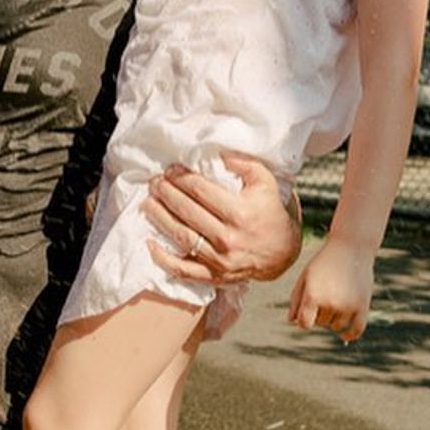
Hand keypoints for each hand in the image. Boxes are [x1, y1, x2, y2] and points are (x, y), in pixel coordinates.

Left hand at [145, 152, 303, 285]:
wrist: (281, 253)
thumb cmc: (269, 213)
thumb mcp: (265, 182)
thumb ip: (244, 163)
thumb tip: (218, 154)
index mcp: (240, 213)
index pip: (201, 191)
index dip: (181, 178)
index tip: (170, 170)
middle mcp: (228, 237)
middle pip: (187, 211)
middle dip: (166, 194)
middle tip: (155, 183)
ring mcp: (220, 259)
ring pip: (181, 236)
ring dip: (160, 218)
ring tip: (148, 203)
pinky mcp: (214, 276)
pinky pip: (184, 270)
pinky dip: (164, 259)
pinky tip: (150, 244)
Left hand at [287, 237, 373, 341]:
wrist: (351, 248)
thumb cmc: (324, 262)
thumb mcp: (305, 277)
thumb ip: (296, 299)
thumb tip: (292, 322)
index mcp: (313, 296)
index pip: (304, 323)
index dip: (304, 320)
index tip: (306, 313)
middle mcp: (330, 303)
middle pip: (320, 323)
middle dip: (320, 313)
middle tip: (326, 293)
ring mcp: (348, 306)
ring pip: (337, 327)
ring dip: (334, 319)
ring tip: (336, 299)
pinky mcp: (363, 306)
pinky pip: (356, 330)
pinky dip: (350, 335)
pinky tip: (345, 334)